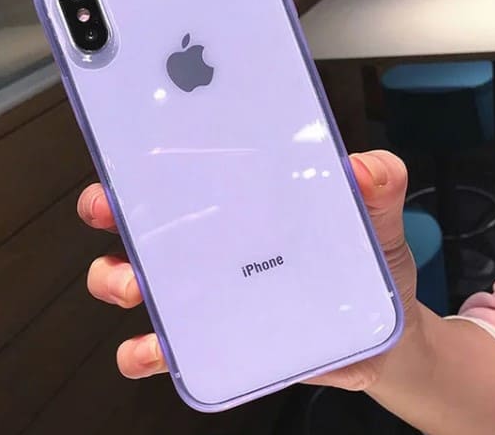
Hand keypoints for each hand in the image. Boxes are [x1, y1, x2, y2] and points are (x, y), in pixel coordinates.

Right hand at [78, 150, 416, 385]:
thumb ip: (380, 184)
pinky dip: (147, 349)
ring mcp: (207, 293)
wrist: (384, 337)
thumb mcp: (378, 218)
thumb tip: (360, 169)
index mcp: (243, 203)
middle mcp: (213, 243)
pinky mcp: (214, 341)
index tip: (133, 145)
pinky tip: (152, 348)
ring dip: (117, 277)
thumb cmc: (369, 265)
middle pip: (144, 222)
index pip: (189, 171)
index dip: (153, 157)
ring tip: (133, 282)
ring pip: (136, 280)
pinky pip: (166, 347)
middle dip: (113, 210)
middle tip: (110, 205)